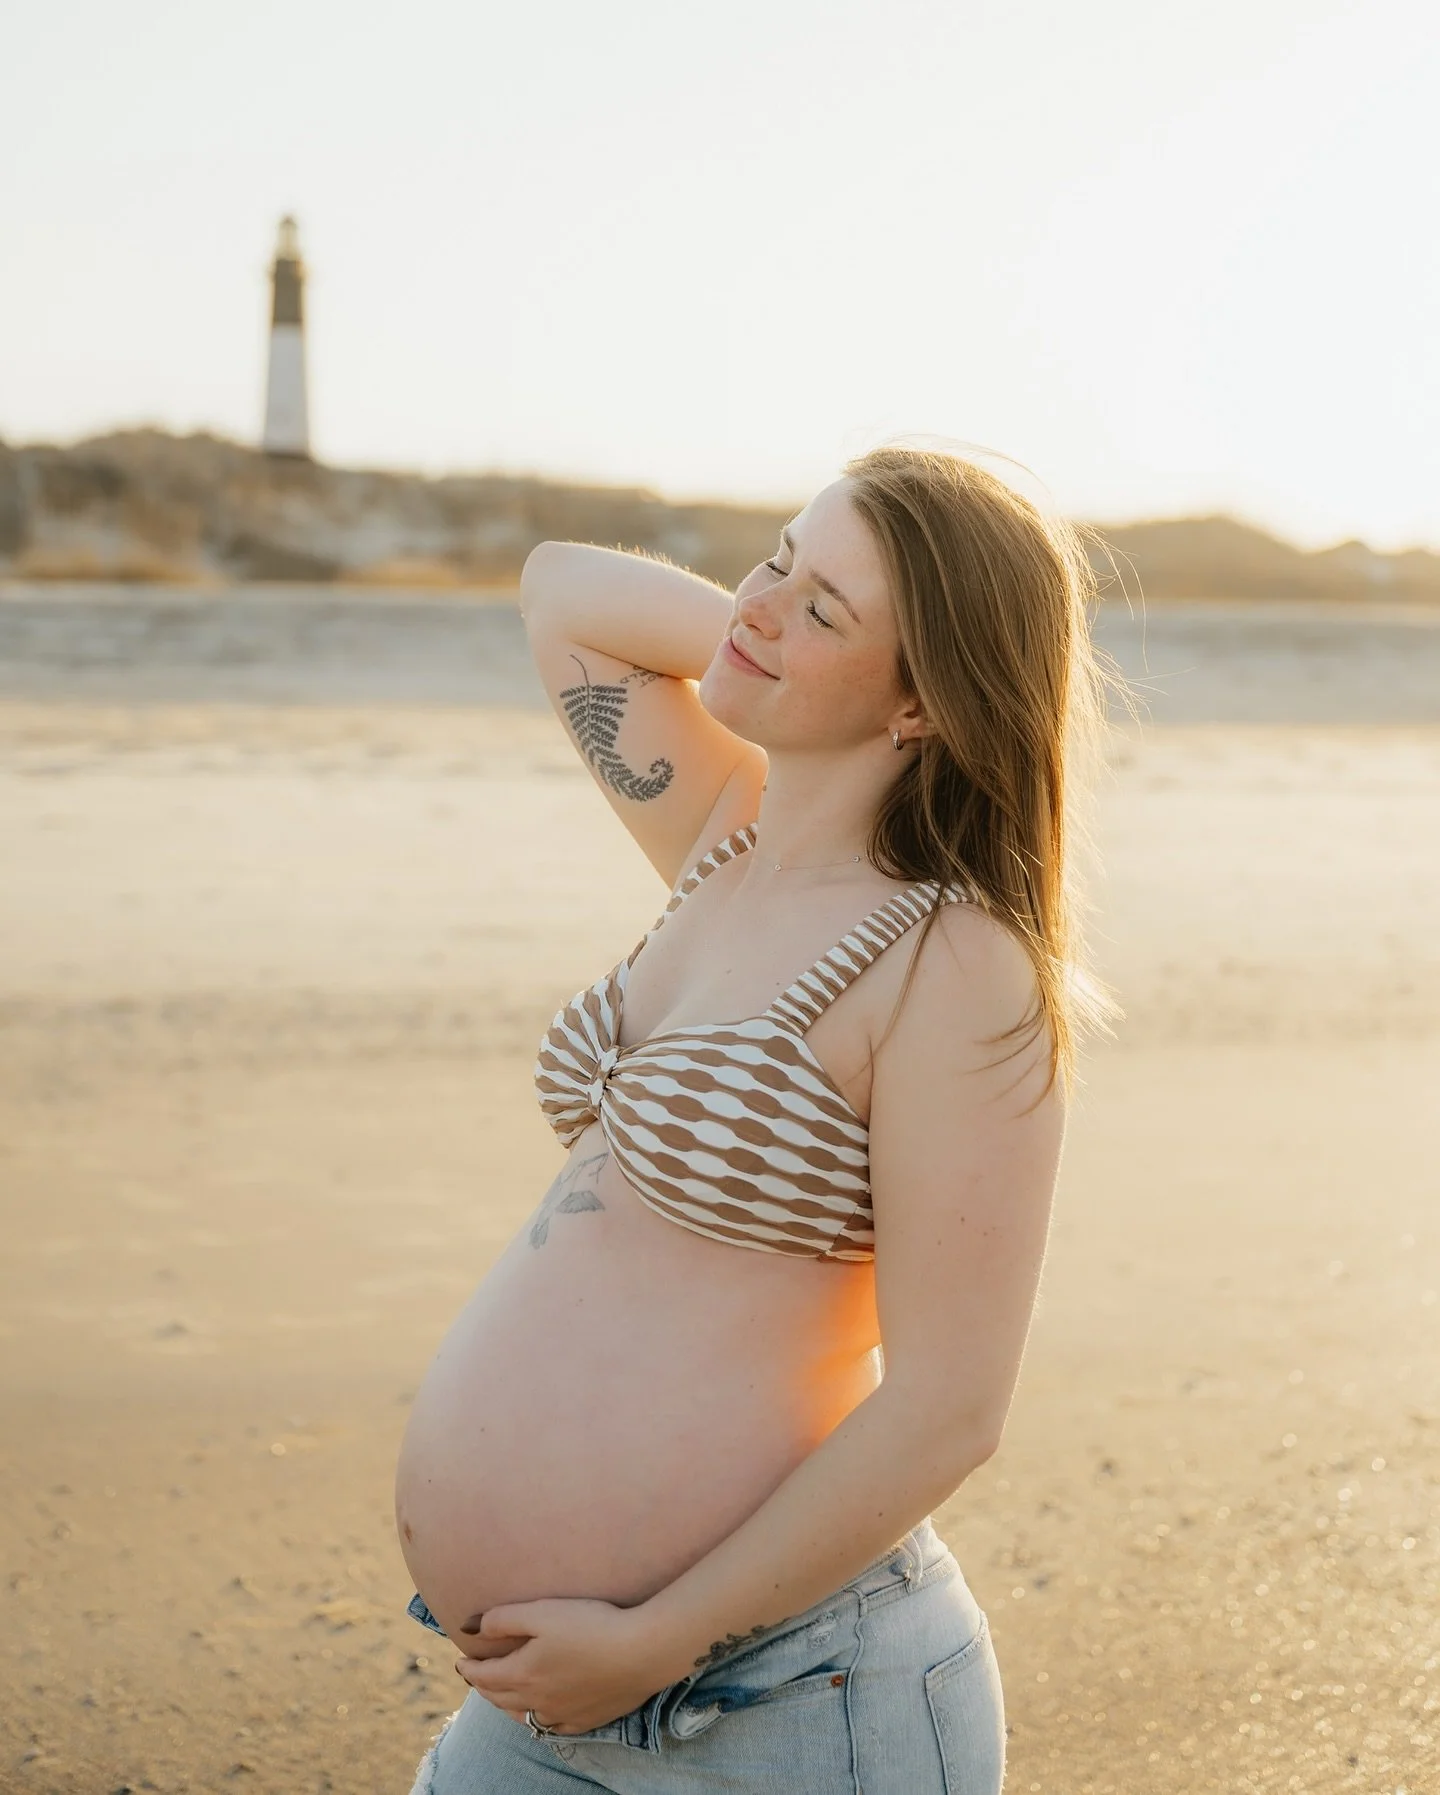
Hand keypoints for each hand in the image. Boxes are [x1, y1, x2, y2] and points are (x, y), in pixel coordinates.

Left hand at [454, 1597, 669, 1734]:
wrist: (640, 1652)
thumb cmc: (591, 1625)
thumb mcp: (542, 1612)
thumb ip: (504, 1619)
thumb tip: (471, 1627)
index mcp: (523, 1673)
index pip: (484, 1676)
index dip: (469, 1668)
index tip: (460, 1660)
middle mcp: (537, 1700)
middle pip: (500, 1698)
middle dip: (483, 1687)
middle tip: (474, 1676)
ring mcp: (562, 1714)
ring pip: (523, 1716)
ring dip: (506, 1705)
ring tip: (501, 1695)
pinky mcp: (586, 1720)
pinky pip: (552, 1726)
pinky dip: (537, 1720)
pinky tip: (541, 1714)